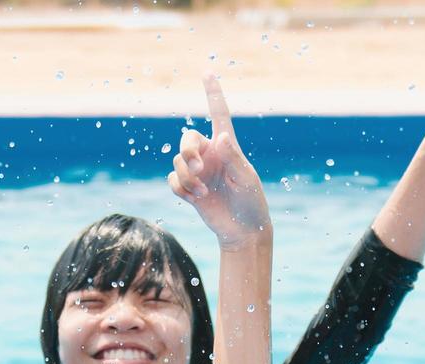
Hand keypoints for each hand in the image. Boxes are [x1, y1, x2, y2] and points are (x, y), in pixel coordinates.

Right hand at [169, 76, 271, 249]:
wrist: (243, 231)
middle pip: (187, 139)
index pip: (218, 115)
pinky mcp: (189, 189)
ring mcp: (199, 172)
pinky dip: (181, 189)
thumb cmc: (251, 203)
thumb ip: (232, 158)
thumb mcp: (245, 180)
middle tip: (197, 167)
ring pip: (178, 162)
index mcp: (227, 147)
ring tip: (203, 192)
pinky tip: (195, 199)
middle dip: (187, 151)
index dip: (213, 93)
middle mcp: (211, 156)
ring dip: (187, 177)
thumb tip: (220, 137)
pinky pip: (173, 180)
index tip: (207, 71)